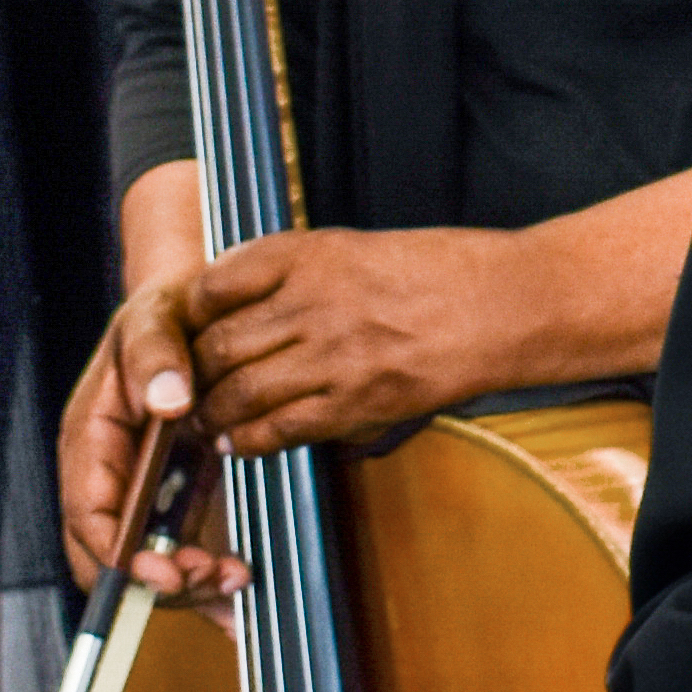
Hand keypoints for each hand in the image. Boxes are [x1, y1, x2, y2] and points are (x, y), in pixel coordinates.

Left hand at [106, 226, 541, 475]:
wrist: (511, 303)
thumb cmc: (444, 272)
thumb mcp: (358, 250)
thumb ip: (298, 274)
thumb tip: (240, 307)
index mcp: (311, 253)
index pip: (214, 285)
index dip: (189, 316)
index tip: (183, 333)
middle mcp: (314, 301)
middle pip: (218, 344)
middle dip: (191, 373)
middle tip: (180, 389)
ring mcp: (335, 354)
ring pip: (240, 392)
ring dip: (213, 413)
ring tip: (204, 422)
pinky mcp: (359, 401)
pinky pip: (281, 429)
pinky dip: (250, 440)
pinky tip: (242, 441)